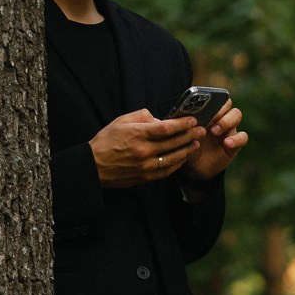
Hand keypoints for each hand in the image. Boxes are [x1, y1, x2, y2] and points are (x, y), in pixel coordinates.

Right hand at [90, 109, 204, 187]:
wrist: (93, 166)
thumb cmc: (106, 141)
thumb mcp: (121, 121)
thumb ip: (141, 116)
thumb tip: (158, 118)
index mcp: (138, 134)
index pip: (166, 128)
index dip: (181, 123)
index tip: (191, 120)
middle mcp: (144, 151)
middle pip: (173, 142)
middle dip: (190, 135)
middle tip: (201, 130)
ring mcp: (145, 166)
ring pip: (173, 158)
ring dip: (187, 150)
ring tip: (195, 144)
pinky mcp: (145, 177)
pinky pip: (166, 171)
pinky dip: (177, 164)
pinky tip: (182, 158)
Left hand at [182, 102, 246, 185]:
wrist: (194, 168)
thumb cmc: (187, 146)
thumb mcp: (182, 135)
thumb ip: (184, 125)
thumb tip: (183, 118)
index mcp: (206, 111)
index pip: (213, 96)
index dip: (210, 99)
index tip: (202, 108)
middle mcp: (219, 117)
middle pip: (227, 103)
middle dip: (219, 109)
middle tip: (209, 120)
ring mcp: (228, 129)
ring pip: (236, 114)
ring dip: (226, 121)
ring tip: (215, 131)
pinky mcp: (235, 144)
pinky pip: (243, 137)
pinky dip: (236, 139)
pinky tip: (227, 143)